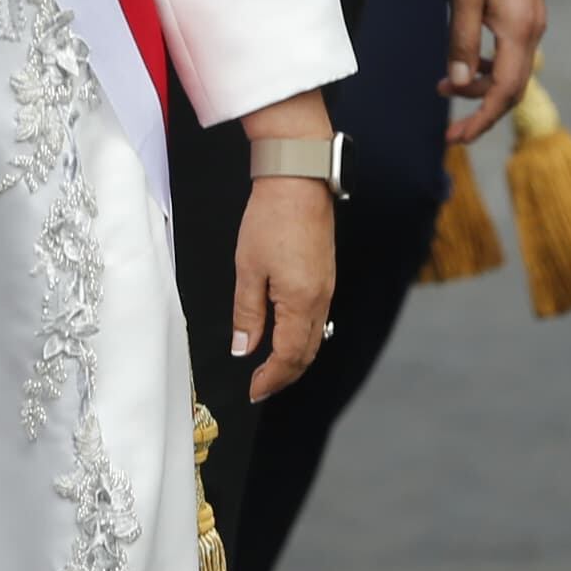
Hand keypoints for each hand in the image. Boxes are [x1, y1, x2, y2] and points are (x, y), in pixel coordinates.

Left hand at [231, 175, 335, 400]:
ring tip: (271, 367)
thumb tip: (244, 347)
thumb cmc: (271, 219)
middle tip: (261, 385)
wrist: (298, 181)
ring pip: (315, 337)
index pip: (289, 356)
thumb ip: (247, 313)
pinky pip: (318, 318)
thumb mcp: (248, 268)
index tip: (254, 390)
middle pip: (307, 353)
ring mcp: (327, 287)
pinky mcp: (326, 275)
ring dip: (294, 357)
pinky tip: (285, 334)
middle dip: (285, 374)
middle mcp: (321, 299)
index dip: (271, 378)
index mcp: (301, 302)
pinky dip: (302, 336)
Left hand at [442, 0, 546, 140]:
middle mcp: (532, 33)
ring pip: (510, 74)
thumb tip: (458, 84)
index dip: (482, 118)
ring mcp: (533, 27)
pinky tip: (467, 64)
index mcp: (518, 31)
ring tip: (443, 86)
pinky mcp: (527, 21)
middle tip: (451, 131)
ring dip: (479, 87)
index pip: (505, 90)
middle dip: (481, 111)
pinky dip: (488, 69)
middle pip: (511, 89)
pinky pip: (511, 58)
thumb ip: (462, 42)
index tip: (458, 137)